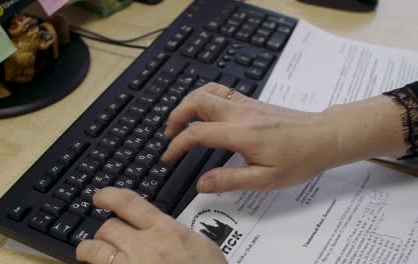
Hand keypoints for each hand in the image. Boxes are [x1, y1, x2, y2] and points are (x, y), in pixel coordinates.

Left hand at [76, 188, 226, 263]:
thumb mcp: (201, 245)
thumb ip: (176, 232)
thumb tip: (161, 227)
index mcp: (165, 230)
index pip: (127, 202)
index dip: (108, 196)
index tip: (100, 197)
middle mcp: (144, 247)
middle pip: (108, 227)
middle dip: (104, 231)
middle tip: (106, 235)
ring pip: (94, 251)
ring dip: (89, 250)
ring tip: (88, 252)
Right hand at [161, 83, 339, 192]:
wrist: (325, 136)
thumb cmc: (300, 159)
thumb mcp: (266, 179)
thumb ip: (230, 180)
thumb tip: (201, 184)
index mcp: (242, 134)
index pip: (197, 133)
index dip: (177, 145)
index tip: (168, 158)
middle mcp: (240, 113)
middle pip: (196, 101)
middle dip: (176, 116)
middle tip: (170, 136)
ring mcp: (246, 104)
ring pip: (207, 91)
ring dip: (188, 104)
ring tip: (182, 123)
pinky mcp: (251, 102)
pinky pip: (220, 91)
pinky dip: (203, 98)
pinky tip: (203, 113)